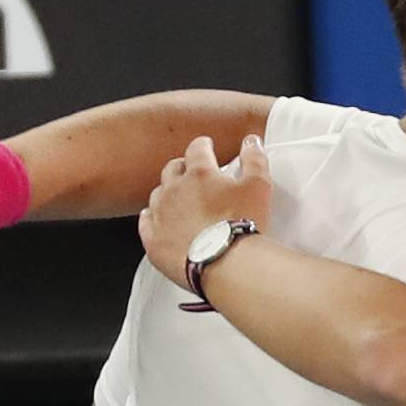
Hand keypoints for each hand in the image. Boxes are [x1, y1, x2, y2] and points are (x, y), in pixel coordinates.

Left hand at [138, 135, 270, 291]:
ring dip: (168, 194)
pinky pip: (146, 222)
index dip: (203, 145)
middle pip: (173, 169)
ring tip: (180, 202)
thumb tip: (251, 141)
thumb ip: (254, 159)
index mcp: (200, 173)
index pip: (197, 148)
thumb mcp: (259, 186)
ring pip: (158, 194)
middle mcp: (175, 189)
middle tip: (193, 174)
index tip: (206, 146)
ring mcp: (161, 214)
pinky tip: (161, 222)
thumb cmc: (242, 227)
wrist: (225, 264)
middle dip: (183, 168)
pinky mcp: (153, 239)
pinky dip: (153, 218)